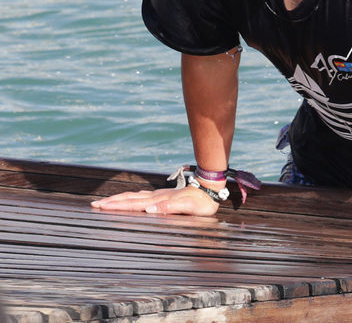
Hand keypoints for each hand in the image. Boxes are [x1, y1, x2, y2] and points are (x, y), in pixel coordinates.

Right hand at [91, 186, 219, 215]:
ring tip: (106, 202)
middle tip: (94, 204)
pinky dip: (131, 198)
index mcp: (158, 201)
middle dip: (112, 202)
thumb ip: (168, 208)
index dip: (116, 206)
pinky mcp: (164, 195)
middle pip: (129, 199)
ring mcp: (159, 195)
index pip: (132, 204)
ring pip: (134, 196)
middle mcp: (156, 197)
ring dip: (119, 199)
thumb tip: (148, 209)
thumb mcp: (187, 207)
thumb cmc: (201, 202)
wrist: (211, 188)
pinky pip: (142, 196)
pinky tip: (130, 198)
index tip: (100, 206)